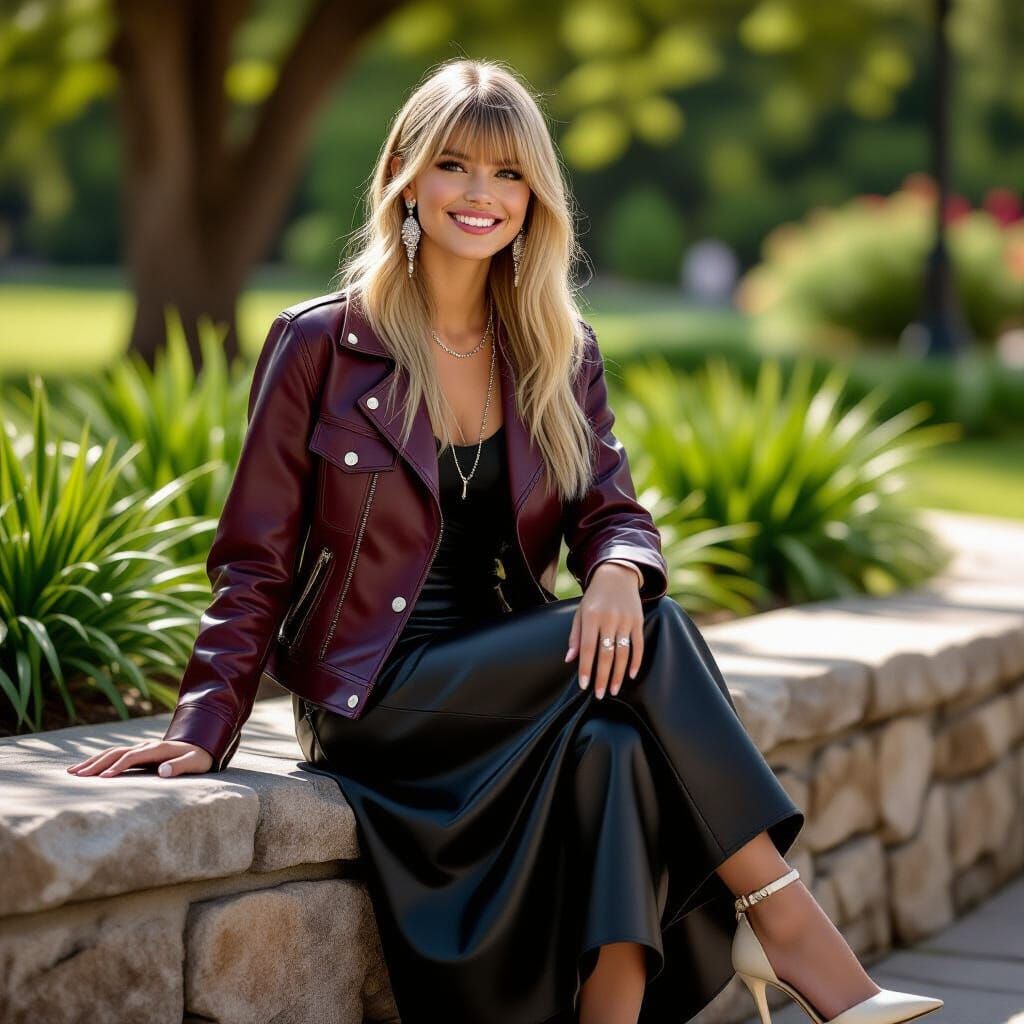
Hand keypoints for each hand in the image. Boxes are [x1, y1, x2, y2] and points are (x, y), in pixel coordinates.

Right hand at [67, 739, 213, 777]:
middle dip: (96, 763)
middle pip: (116, 753)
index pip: (132, 757)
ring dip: (92, 761)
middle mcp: (145, 746)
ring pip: (111, 753)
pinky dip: (98, 760)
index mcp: (157, 749)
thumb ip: (180, 766)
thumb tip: (162, 771)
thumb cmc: (199, 758)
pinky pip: (114, 755)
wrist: (201, 746)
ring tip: (72, 772)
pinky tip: (86, 768)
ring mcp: (140, 748)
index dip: (118, 766)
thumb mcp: (195, 762)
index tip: (103, 778)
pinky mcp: (137, 753)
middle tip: (76, 776)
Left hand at [564, 562, 643, 698]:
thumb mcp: (580, 613)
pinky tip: (631, 675)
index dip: (586, 669)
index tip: (584, 686)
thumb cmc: (594, 598)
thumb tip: (570, 660)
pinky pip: (639, 645)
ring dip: (619, 674)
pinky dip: (636, 661)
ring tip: (614, 690)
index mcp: (591, 617)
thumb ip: (575, 637)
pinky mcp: (638, 621)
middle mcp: (609, 619)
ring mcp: (625, 620)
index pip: (588, 648)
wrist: (616, 575)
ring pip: (623, 653)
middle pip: (606, 654)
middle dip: (603, 677)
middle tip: (600, 694)